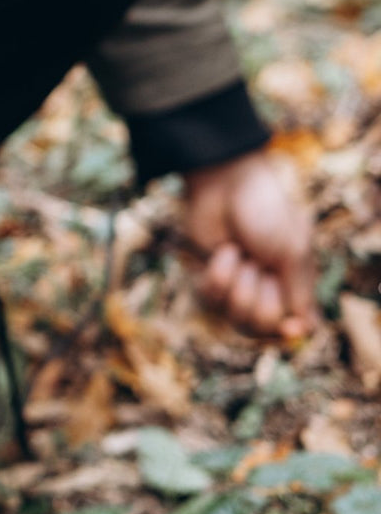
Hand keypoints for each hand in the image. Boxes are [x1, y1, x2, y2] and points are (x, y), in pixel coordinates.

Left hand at [183, 149, 314, 339]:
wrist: (225, 183)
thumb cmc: (265, 211)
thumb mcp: (292, 250)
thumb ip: (300, 292)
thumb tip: (304, 330)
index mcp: (295, 281)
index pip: (297, 324)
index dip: (291, 329)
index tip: (289, 327)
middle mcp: (268, 287)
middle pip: (263, 326)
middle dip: (260, 298)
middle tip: (260, 266)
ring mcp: (238, 284)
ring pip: (236, 316)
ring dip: (239, 284)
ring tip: (241, 254)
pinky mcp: (210, 277)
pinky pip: (211, 300)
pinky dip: (218, 275)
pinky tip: (225, 251)